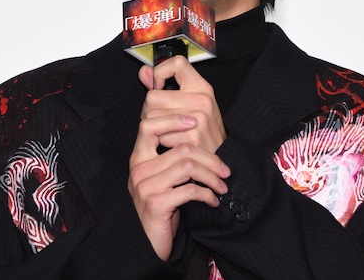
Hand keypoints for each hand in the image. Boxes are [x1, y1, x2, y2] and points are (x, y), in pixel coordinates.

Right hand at [128, 56, 229, 260]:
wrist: (147, 243)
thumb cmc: (160, 207)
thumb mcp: (162, 178)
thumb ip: (172, 157)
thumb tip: (198, 133)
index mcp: (138, 157)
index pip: (149, 125)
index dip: (173, 120)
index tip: (195, 122)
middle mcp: (138, 168)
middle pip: (181, 148)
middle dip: (210, 158)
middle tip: (225, 171)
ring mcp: (144, 186)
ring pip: (188, 166)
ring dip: (212, 177)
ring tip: (221, 187)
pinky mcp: (155, 203)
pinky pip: (190, 190)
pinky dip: (207, 194)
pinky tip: (213, 201)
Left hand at [138, 56, 226, 152]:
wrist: (221, 157)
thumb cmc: (203, 129)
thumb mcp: (190, 102)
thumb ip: (164, 85)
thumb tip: (143, 71)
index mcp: (201, 87)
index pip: (177, 63)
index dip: (160, 72)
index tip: (159, 86)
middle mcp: (202, 100)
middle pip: (152, 96)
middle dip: (149, 110)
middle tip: (160, 119)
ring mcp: (198, 118)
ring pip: (151, 117)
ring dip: (154, 128)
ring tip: (166, 132)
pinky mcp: (192, 137)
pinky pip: (159, 136)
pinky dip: (161, 143)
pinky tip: (172, 143)